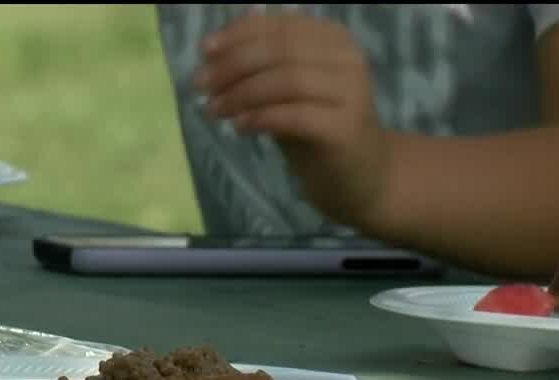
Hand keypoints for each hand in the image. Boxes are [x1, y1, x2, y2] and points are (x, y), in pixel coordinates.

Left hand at [196, 11, 393, 227]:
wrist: (357, 175)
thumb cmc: (316, 126)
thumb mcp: (284, 89)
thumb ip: (259, 64)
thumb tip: (214, 44)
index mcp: (333, 38)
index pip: (280, 25)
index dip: (239, 34)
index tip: (204, 51)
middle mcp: (347, 58)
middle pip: (281, 49)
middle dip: (233, 65)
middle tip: (201, 85)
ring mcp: (351, 92)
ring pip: (288, 79)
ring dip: (242, 93)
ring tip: (215, 110)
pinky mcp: (345, 128)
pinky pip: (296, 115)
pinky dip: (262, 118)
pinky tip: (240, 127)